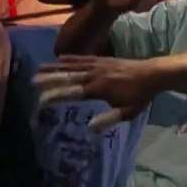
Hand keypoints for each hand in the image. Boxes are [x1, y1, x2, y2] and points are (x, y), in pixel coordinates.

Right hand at [34, 56, 162, 131]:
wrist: (154, 73)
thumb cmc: (141, 95)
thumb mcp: (127, 112)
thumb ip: (108, 120)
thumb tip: (89, 129)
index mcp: (100, 89)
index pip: (73, 93)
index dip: (57, 96)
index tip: (42, 100)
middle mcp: (96, 75)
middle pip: (69, 76)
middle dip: (50, 79)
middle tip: (32, 82)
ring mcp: (99, 65)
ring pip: (73, 65)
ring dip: (55, 67)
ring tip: (38, 68)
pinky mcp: (104, 59)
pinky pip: (83, 58)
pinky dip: (70, 58)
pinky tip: (60, 58)